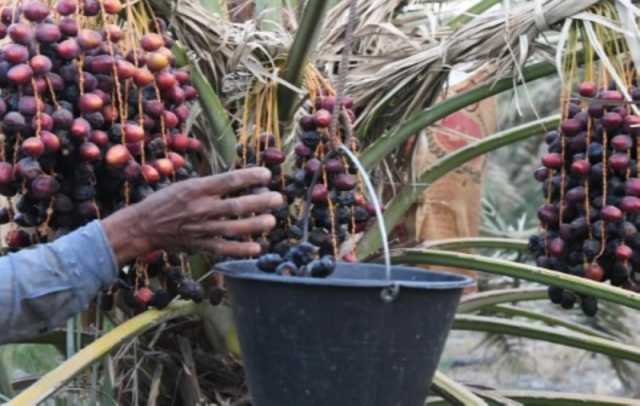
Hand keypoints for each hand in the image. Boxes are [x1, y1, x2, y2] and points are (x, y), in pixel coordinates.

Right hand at [101, 167, 282, 264]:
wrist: (142, 226)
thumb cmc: (166, 201)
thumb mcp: (186, 185)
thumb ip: (211, 185)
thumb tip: (240, 182)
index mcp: (196, 188)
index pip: (229, 180)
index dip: (251, 176)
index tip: (267, 174)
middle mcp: (200, 208)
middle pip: (236, 205)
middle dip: (260, 202)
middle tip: (278, 199)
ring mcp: (201, 228)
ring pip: (234, 227)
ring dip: (256, 225)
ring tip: (272, 221)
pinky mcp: (200, 245)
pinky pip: (224, 248)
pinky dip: (242, 249)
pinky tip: (258, 248)